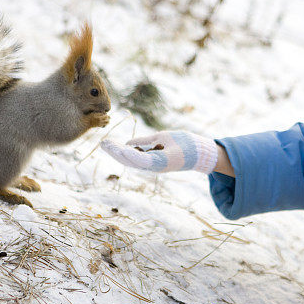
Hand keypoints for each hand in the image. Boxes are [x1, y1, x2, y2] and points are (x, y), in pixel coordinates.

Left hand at [100, 131, 218, 173]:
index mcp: (161, 162)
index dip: (125, 152)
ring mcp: (153, 167)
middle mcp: (155, 167)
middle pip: (131, 161)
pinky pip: (137, 159)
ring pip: (131, 161)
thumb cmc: (186, 144)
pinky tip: (117, 147)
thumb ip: (146, 141)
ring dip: (118, 153)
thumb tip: (128, 143)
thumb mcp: (165, 137)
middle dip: (116, 152)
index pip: (139, 158)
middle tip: (103, 143)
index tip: (114, 146)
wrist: (199, 155)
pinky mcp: (153, 164)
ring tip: (106, 144)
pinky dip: (126, 153)